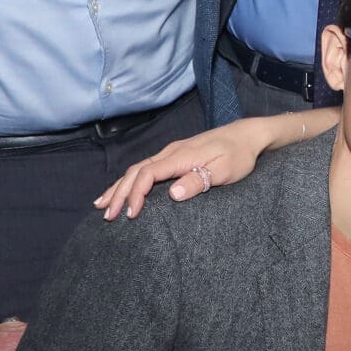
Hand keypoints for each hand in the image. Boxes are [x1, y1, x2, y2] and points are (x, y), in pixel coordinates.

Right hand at [95, 125, 270, 220]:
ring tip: (102, 205)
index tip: (131, 214)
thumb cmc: (239, 155)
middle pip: (136, 171)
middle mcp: (171, 152)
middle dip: (119, 193)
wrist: (247, 135)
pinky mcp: (174, 156)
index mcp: (180, 156)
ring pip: (137, 169)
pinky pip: (145, 168)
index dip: (136, 194)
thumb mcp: (224, 170)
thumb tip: (172, 194)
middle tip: (107, 215)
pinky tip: (122, 189)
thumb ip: (198, 181)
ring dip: (119, 186)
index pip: (148, 174)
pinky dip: (129, 180)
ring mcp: (171, 152)